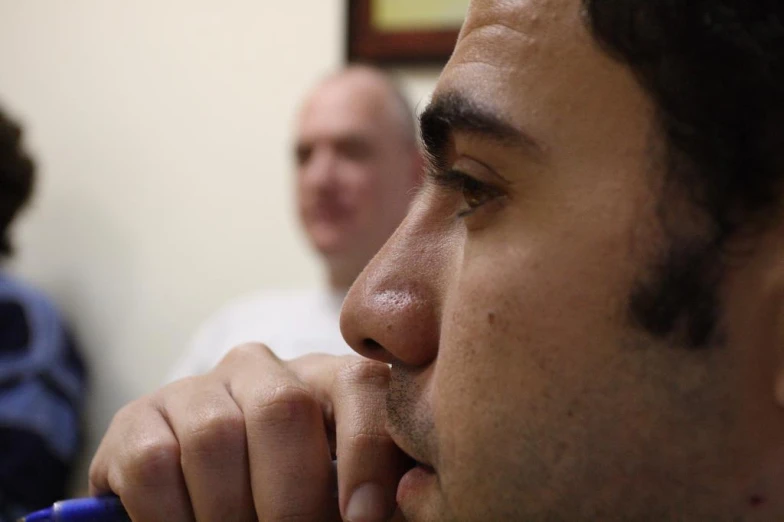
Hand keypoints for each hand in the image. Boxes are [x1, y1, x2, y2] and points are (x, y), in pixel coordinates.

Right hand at [89, 344, 408, 520]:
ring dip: (228, 514)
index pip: (361, 385)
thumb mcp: (336, 500)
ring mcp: (198, 389)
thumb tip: (387, 512)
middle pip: (282, 409)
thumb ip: (366, 502)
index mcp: (325, 383)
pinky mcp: (138, 417)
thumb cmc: (287, 506)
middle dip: (291, 499)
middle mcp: (262, 370)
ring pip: (215, 437)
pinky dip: (171, 516)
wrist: (199, 511)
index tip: (362, 520)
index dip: (366, 450)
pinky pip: (154, 462)